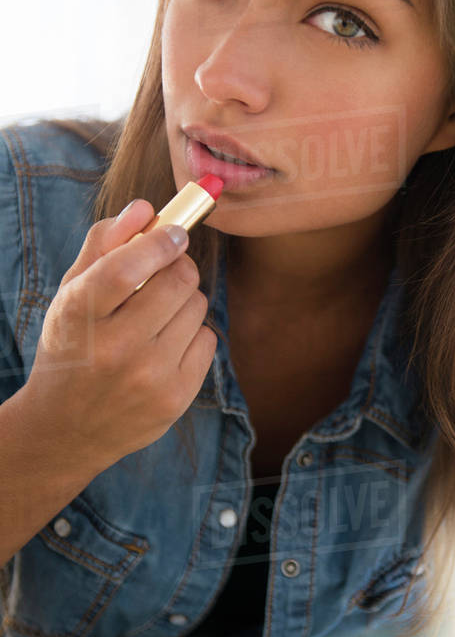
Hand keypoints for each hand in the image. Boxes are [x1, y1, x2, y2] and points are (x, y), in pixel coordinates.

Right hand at [22, 199, 217, 477]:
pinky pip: (208, 339)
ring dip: (185, 301)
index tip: (174, 233)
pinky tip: (166, 347)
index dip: (160, 241)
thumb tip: (147, 208)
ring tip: (158, 316)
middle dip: (178, 266)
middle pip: (177, 281)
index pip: (127, 268)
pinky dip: (193, 334)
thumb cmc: (71, 345)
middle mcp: (114, 349)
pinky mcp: (175, 398)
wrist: (65, 428)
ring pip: (197, 307)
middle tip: (168, 271)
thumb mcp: (71, 293)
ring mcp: (148, 378)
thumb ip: (104, 244)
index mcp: (78, 317)